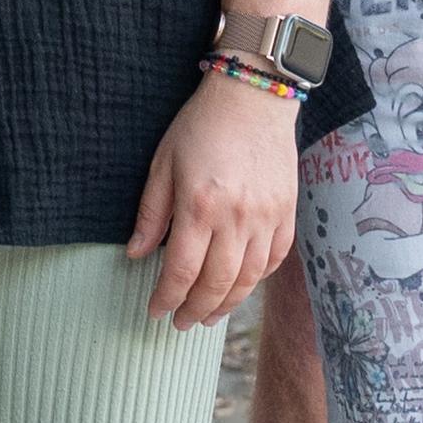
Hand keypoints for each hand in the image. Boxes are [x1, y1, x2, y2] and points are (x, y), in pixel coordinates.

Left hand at [126, 71, 298, 328]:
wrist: (253, 97)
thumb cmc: (200, 126)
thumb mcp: (162, 163)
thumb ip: (151, 213)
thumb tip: (135, 255)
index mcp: (199, 206)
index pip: (180, 270)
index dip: (166, 297)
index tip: (156, 312)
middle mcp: (237, 219)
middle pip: (217, 284)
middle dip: (195, 310)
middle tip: (181, 324)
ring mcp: (267, 219)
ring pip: (248, 279)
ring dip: (227, 304)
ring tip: (208, 315)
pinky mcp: (287, 214)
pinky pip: (274, 260)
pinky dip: (256, 280)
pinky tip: (240, 287)